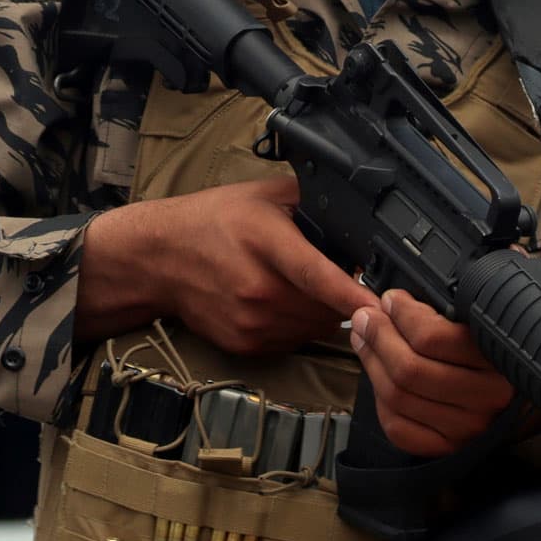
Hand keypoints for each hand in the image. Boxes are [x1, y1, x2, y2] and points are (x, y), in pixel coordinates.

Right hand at [77, 175, 378, 353]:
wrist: (156, 258)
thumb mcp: (264, 195)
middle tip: (337, 272)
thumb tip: (359, 209)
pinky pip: (294, 341)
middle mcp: (258, 289)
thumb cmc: (211, 221)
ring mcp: (250, 322)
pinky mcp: (245, 345)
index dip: (353, 293)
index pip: (317, 274)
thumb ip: (312, 201)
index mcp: (265, 243)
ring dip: (323, 312)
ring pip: (315, 328)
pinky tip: (281, 302)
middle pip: (326, 307)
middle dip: (343, 295)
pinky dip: (299, 325)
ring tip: (302, 285)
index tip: (383, 306)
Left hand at [351, 288, 517, 457]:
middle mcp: (485, 397)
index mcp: (498, 358)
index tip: (392, 299)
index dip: (402, 314)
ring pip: (397, 397)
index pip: (433, 337)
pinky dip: (380, 401)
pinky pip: (398, 427)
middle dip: (378, 337)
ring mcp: (466, 428)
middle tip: (365, 318)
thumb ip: (458, 303)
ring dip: (372, 363)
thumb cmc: (501, 352)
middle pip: (409, 369)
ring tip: (364, 339)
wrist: (526, 402)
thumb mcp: (490, 319)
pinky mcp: (448, 448)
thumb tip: (407, 288)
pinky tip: (379, 377)